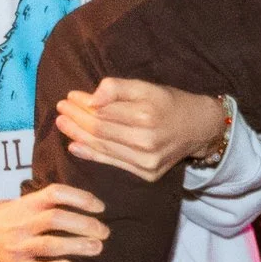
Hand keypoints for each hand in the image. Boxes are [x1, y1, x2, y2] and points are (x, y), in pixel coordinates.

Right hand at [0, 184, 107, 261]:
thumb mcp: (22, 203)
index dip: (81, 198)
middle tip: (105, 232)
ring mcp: (18, 246)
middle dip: (85, 225)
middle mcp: (23, 223)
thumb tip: (87, 202)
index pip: (56, 193)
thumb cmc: (7, 219)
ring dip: (77, 246)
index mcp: (27, 204)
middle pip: (57, 219)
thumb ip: (48, 202)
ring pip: (50, 245)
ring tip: (97, 247)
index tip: (100, 207)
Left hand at [57, 79, 227, 181]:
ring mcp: (147, 162)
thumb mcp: (147, 86)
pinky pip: (113, 163)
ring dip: (78, 135)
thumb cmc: (169, 103)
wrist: (199, 128)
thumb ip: (117, 88)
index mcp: (146, 116)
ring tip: (63, 124)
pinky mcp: (148, 175)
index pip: (103, 112)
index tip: (69, 97)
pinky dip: (91, 155)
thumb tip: (90, 99)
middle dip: (76, 119)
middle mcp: (146, 142)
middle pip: (100, 131)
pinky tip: (75, 145)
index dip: (82, 105)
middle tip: (61, 109)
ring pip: (102, 148)